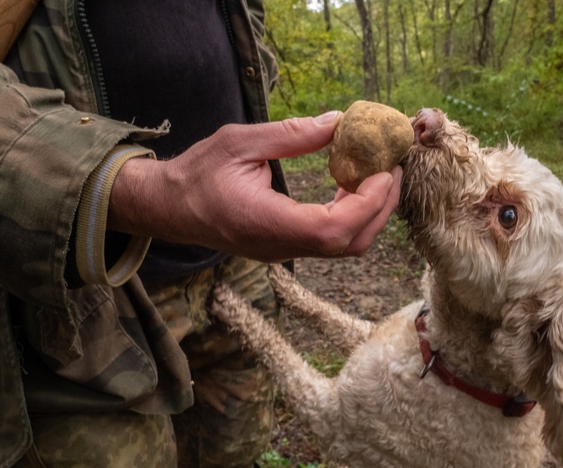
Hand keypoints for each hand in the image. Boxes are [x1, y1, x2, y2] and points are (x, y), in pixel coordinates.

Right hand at [107, 112, 403, 261]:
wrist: (168, 207)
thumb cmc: (198, 173)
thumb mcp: (240, 142)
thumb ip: (290, 135)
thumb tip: (337, 122)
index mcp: (268, 224)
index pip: (333, 229)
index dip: (368, 203)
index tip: (384, 171)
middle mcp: (282, 246)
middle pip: (351, 243)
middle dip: (381, 206)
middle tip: (393, 167)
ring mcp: (286, 251)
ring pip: (345, 246)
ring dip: (370, 212)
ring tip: (376, 172)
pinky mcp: (287, 247)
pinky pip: (331, 240)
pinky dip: (352, 215)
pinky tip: (349, 184)